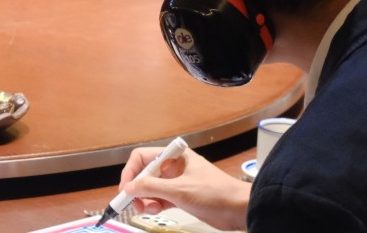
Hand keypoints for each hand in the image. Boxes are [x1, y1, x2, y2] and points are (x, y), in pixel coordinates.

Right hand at [118, 145, 250, 231]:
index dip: (131, 172)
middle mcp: (174, 166)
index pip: (142, 157)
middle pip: (145, 173)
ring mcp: (178, 181)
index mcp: (174, 156)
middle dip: (137, 188)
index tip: (126, 189)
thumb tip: (129, 187)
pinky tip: (155, 209)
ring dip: (145, 198)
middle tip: (133, 203)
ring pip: (152, 187)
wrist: (240, 209)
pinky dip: (155, 204)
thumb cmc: (215, 193)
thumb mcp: (180, 190)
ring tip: (147, 209)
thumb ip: (152, 188)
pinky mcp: (182, 196)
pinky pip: (161, 197)